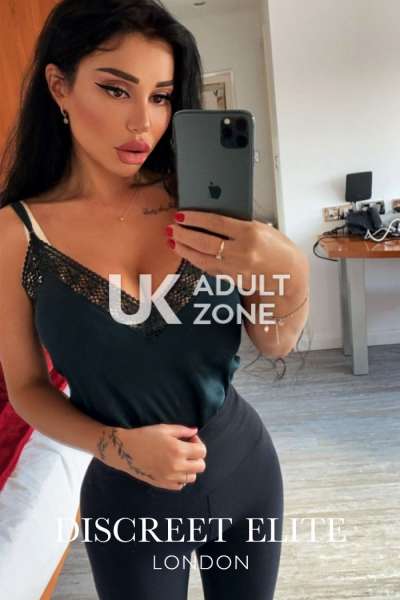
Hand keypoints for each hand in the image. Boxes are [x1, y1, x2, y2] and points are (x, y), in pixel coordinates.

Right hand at [98, 423, 206, 490]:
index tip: (189, 439)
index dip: (198, 443)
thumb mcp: (164, 428)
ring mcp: (170, 477)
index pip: (202, 452)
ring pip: (192, 477)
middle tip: (187, 449)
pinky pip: (180, 485)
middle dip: (197, 456)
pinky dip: (180, 478)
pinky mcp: (163, 484)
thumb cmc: (144, 436)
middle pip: (201, 466)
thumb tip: (195, 431)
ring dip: (190, 468)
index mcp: (178, 450)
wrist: (126, 450)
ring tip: (179, 459)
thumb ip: (182, 430)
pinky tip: (173, 468)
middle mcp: (177, 466)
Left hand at [166, 211, 297, 289]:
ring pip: (203, 258)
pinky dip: (196, 260)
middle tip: (171, 228)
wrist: (289, 274)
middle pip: (205, 242)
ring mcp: (236, 268)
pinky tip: (187, 253)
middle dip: (184, 234)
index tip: (182, 215)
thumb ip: (238, 224)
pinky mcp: (233, 279)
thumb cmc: (278, 248)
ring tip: (172, 240)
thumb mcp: (262, 228)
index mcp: (250, 233)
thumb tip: (210, 219)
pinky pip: (209, 269)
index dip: (195, 218)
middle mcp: (242, 251)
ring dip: (185, 249)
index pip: (216, 223)